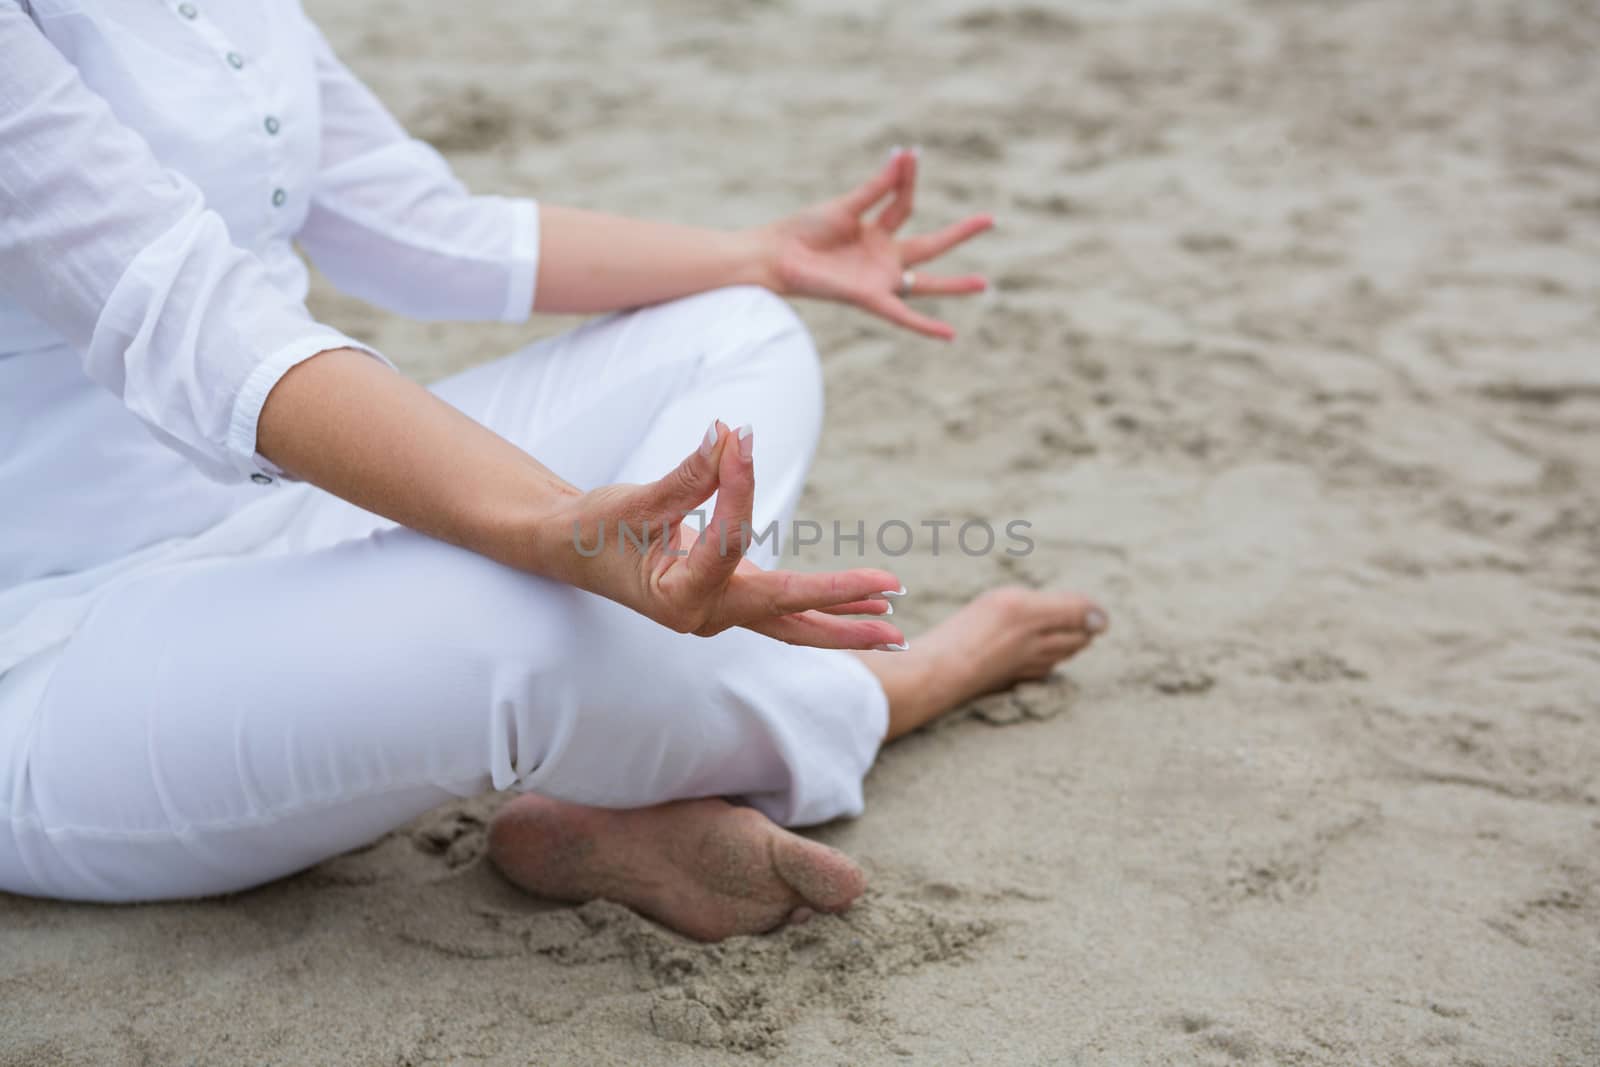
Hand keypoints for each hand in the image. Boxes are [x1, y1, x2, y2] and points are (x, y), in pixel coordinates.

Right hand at [542, 421, 906, 649]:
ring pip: (793, 625)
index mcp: (679, 598)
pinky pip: (784, 611)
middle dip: (843, 607)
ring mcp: (721, 613)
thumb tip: (732, 434)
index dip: (739, 489)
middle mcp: (706, 616)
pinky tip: (867, 608)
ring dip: (845, 624)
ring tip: (897, 627)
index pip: (729, 542)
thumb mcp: (636, 501)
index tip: (738, 439)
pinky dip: (824, 607)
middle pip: (787, 618)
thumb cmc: (596, 528)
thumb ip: (689, 474)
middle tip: (893, 597)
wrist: (569, 551)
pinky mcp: (728, 599)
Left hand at [754, 148, 992, 339]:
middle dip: (959, 234)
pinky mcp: (869, 297)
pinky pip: (902, 315)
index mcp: (876, 232)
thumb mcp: (845, 206)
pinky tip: (950, 335)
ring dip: (954, 285)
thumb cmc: (803, 231)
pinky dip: (925, 325)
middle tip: (990, 219)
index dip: (907, 178)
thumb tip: (904, 156)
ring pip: (925, 283)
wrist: (775, 256)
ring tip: (984, 284)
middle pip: (930, 245)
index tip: (911, 153)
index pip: (904, 203)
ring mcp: (878, 278)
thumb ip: (877, 188)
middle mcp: (882, 257)